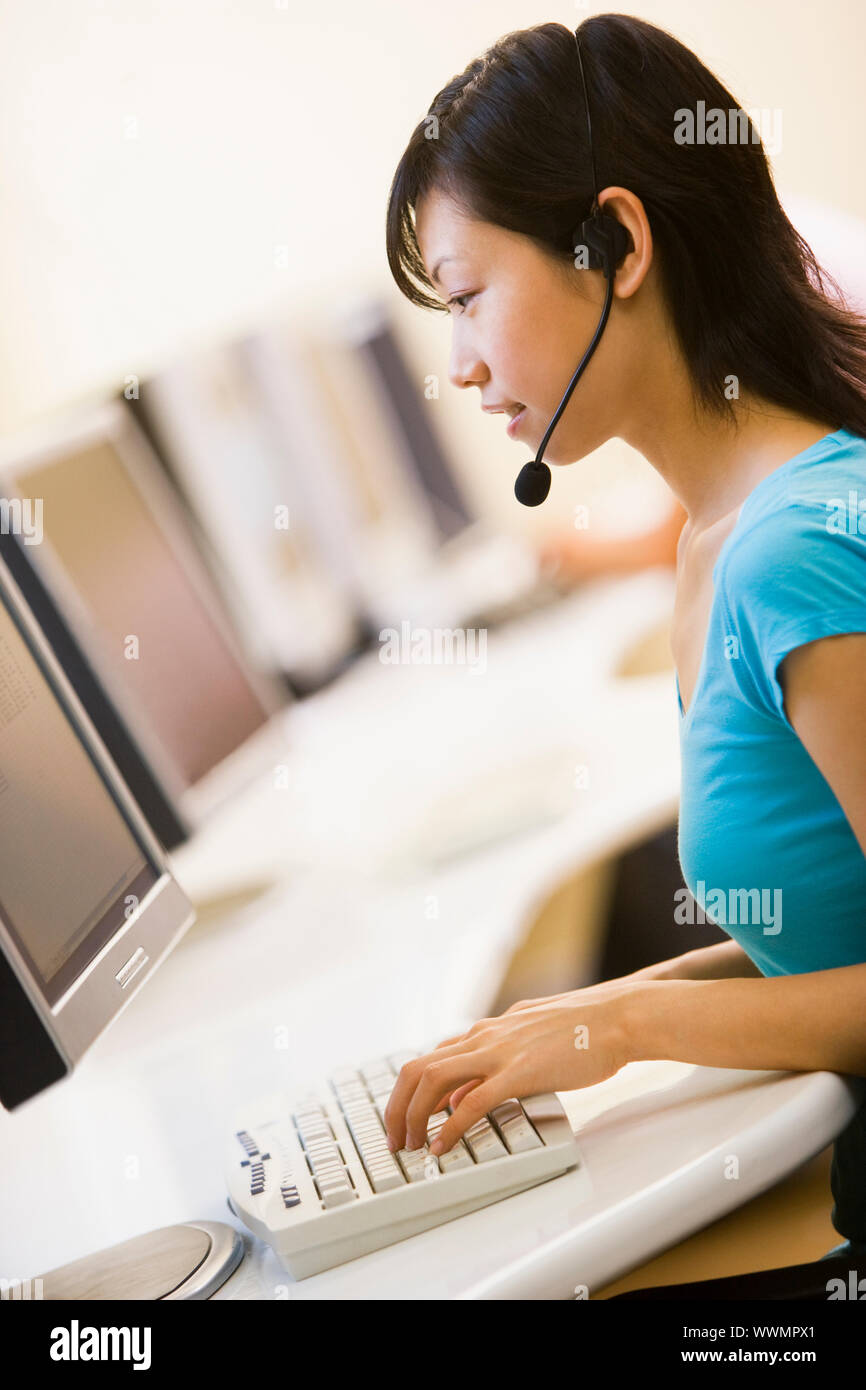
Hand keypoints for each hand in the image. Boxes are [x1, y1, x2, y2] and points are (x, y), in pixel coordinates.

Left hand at [383, 981, 637, 1155]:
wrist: (618, 1018)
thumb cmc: (584, 1030)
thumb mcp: (529, 1037)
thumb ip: (496, 1059)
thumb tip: (465, 1093)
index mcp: (489, 1029)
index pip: (432, 1057)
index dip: (411, 1091)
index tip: (405, 1117)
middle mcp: (484, 1037)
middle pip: (417, 1068)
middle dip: (397, 1107)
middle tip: (395, 1139)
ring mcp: (499, 1052)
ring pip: (432, 1080)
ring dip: (413, 1117)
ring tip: (411, 1147)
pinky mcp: (518, 1072)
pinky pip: (470, 1103)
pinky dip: (449, 1127)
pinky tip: (442, 1147)